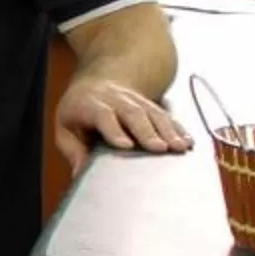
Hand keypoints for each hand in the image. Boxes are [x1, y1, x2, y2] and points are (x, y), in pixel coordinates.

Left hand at [53, 76, 192, 172]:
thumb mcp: (65, 126)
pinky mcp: (151, 105)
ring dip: (169, 130)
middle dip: (148, 131)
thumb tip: (80, 173)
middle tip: (160, 148)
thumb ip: (72, 149)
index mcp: (91, 104)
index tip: (125, 145)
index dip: (114, 129)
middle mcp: (116, 99)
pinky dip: (179, 129)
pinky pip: (168, 116)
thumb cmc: (79, 112)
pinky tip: (189, 142)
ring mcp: (136, 100)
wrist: (98, 83)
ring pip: (154, 113)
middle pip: (133, 113)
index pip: (103, 115)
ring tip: (181, 147)